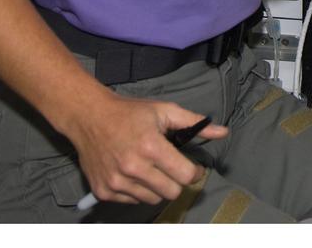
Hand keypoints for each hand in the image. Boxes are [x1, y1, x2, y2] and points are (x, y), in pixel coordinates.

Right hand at [65, 89, 228, 204]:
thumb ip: (194, 124)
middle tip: (171, 167)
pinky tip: (133, 173)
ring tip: (150, 168)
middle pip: (172, 192)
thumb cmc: (129, 113)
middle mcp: (133, 167)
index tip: (192, 167)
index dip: (194, 172)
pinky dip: (137, 190)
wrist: (89, 116)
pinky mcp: (104, 191)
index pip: (185, 176)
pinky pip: (132, 201)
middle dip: (176, 180)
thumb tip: (223, 132)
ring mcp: (116, 181)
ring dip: (157, 187)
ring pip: (153, 199)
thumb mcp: (164, 111)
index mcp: (150, 146)